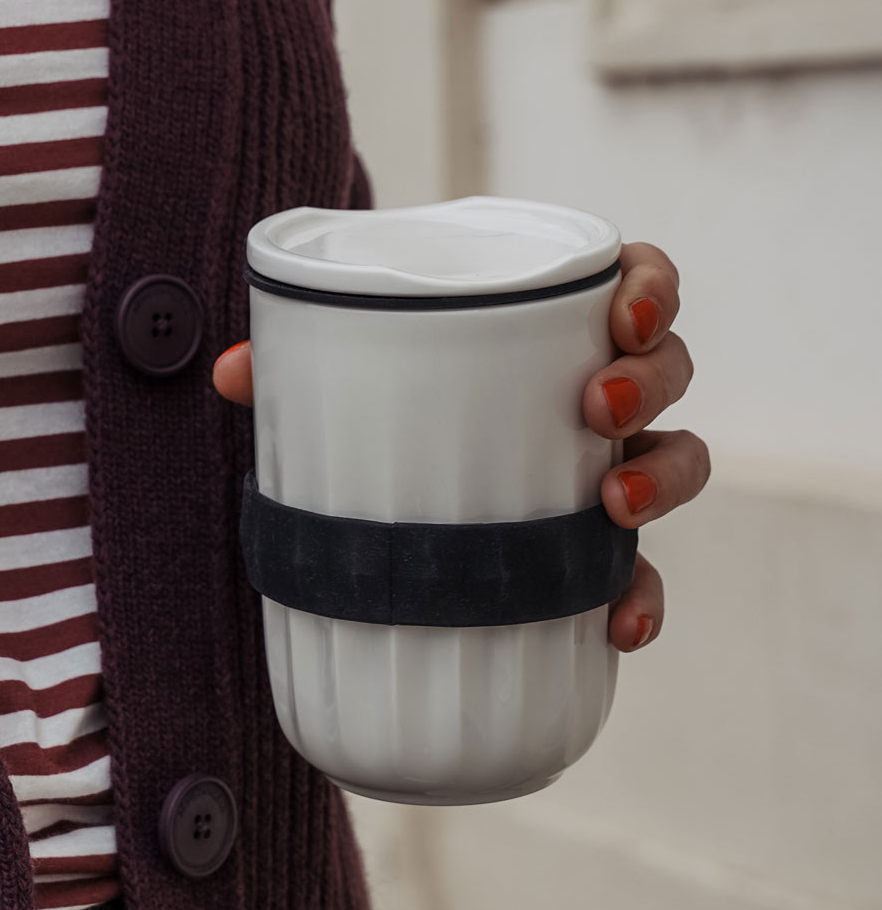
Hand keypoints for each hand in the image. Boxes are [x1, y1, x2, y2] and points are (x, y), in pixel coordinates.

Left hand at [211, 238, 709, 655]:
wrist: (388, 494)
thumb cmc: (386, 402)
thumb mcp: (343, 375)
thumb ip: (290, 366)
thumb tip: (231, 373)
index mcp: (552, 328)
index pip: (636, 283)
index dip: (650, 287)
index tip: (622, 310)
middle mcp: (599, 395)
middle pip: (669, 368)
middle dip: (651, 380)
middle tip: (598, 405)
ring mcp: (608, 471)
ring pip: (678, 461)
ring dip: (662, 478)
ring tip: (615, 503)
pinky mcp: (596, 553)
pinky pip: (641, 577)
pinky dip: (640, 600)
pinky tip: (618, 626)